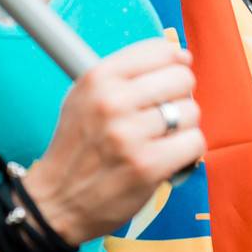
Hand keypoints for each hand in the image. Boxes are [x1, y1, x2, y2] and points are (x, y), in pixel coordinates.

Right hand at [26, 39, 204, 244]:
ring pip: (191, 112)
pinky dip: (188, 152)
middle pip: (182, 79)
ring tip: (161, 140)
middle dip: (179, 97)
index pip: (159, 50)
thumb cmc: (77, 148)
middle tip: (163, 116)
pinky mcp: (148, 165)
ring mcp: (130, 134)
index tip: (169, 79)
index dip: (173, 64)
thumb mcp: (84, 97)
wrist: (56, 201)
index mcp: (98, 78)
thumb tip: (181, 57)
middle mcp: (112, 101)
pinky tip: (169, 158)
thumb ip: (126, 74)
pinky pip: (194, 143)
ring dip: (183, 128)